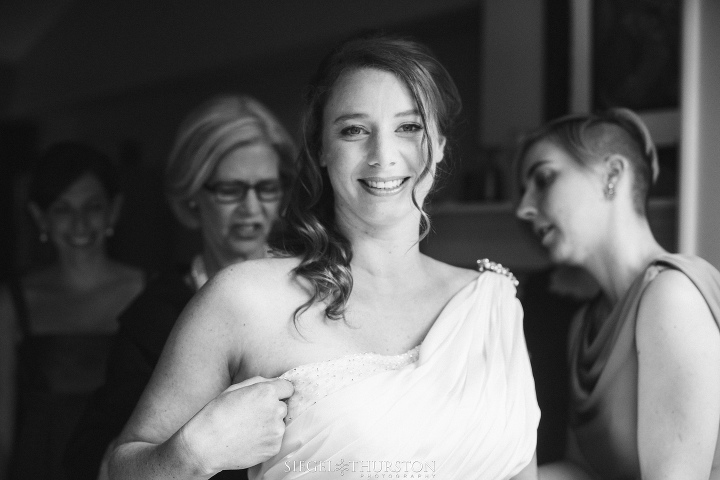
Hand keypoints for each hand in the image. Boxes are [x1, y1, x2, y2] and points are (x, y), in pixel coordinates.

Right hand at [179, 376, 293, 473]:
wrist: (205, 445)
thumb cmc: (217, 414)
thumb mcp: (235, 389)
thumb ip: (259, 382)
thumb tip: (274, 382)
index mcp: (267, 392)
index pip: (287, 388)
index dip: (278, 392)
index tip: (269, 398)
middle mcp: (276, 410)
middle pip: (283, 406)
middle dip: (271, 409)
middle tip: (251, 416)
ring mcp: (276, 431)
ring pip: (279, 424)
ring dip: (269, 425)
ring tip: (247, 429)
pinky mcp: (273, 448)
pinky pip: (275, 440)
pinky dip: (265, 440)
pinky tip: (249, 440)